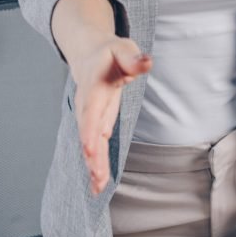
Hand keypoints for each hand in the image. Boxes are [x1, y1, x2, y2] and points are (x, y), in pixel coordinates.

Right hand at [70, 36, 152, 194]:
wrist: (91, 56)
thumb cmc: (110, 53)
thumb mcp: (124, 49)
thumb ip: (133, 58)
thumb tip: (147, 62)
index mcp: (94, 86)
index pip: (90, 109)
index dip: (88, 128)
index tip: (88, 147)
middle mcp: (88, 104)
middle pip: (88, 132)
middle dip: (91, 155)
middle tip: (97, 177)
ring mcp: (91, 116)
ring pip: (90, 143)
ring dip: (94, 165)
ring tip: (98, 187)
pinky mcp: (96, 125)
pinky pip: (95, 146)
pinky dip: (96, 164)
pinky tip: (98, 184)